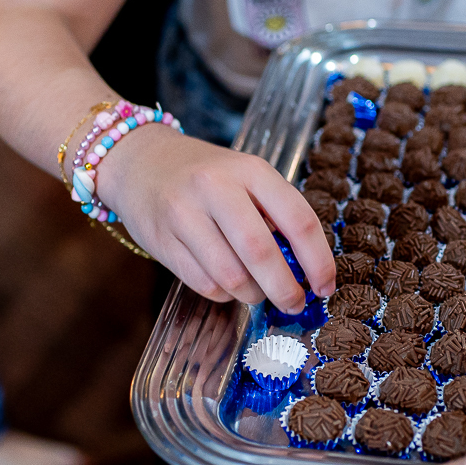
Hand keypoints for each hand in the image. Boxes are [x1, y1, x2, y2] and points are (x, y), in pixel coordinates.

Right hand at [94, 124, 335, 310]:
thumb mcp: (248, 178)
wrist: (140, 161)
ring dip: (253, 295)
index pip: (299, 221)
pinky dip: (225, 294)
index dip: (318, 262)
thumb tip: (307, 271)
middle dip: (286, 290)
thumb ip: (277, 216)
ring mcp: (184, 214)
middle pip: (262, 254)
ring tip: (258, 292)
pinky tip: (228, 285)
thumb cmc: (207, 176)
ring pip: (232, 277)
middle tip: (295, 303)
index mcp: (251, 170)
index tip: (325, 286)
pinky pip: (205, 285)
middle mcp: (216, 188)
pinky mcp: (162, 240)